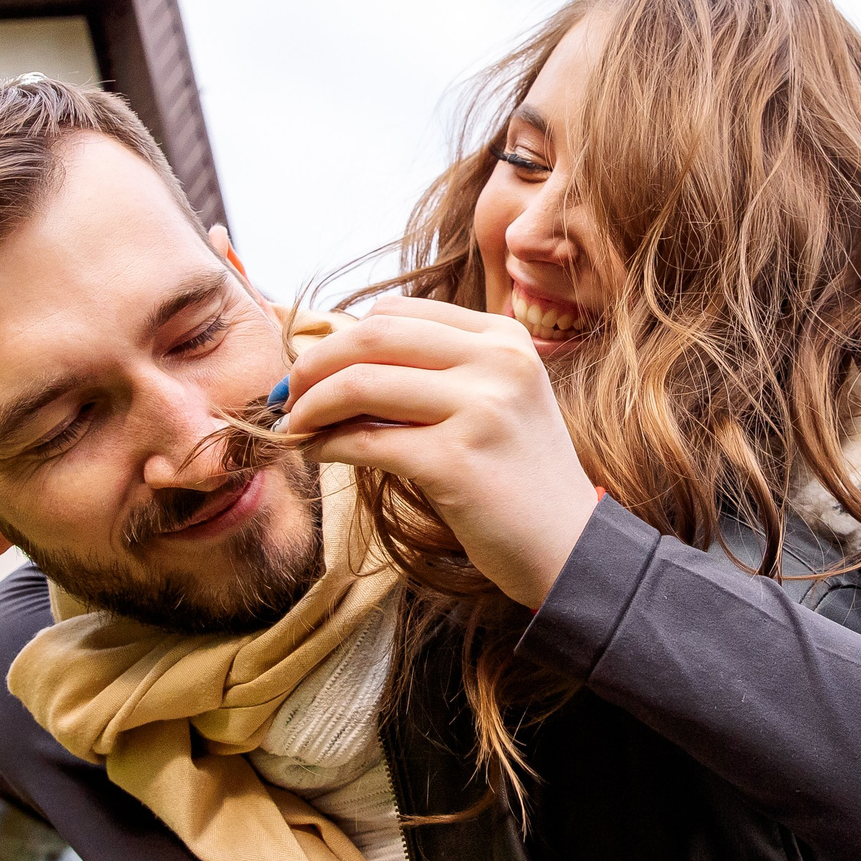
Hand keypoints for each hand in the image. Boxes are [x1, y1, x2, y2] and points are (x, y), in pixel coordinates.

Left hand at [281, 296, 602, 607]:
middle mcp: (498, 361)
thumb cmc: (520, 478)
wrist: (571, 548)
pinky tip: (318, 454)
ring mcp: (481, 408)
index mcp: (504, 337)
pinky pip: (366, 441)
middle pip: (373, 335)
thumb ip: (437, 371)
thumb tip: (338, 360)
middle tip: (289, 394)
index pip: (399, 312)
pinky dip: (328, 445)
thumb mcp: (495, 401)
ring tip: (297, 426)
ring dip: (312, 405)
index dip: (343, 336)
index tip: (315, 369)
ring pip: (361, 383)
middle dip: (315, 362)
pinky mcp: (457, 461)